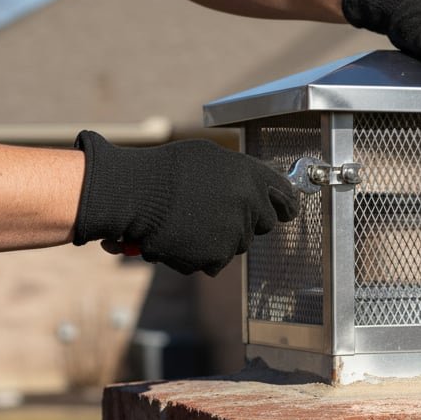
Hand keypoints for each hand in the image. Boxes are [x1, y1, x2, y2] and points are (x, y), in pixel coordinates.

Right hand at [72, 133, 298, 275]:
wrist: (135, 194)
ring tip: (190, 222)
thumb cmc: (165, 170)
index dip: (284, 205)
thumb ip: (238, 175)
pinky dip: (200, 255)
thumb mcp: (209, 158)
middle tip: (216, 213)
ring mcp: (234, 233)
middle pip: (262, 224)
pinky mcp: (216, 257)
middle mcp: (249, 204)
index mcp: (251, 176)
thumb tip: (254, 190)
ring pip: (237, 244)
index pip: (285, 197)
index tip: (285, 211)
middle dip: (244, 221)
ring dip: (220, 239)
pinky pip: (216, 261)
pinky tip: (182, 237)